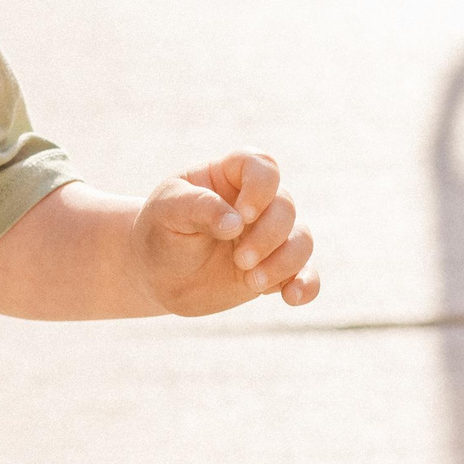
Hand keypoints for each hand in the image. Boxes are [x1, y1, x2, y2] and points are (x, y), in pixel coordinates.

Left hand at [135, 151, 319, 315]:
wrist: (157, 274)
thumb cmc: (160, 231)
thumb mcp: (166, 212)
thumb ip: (197, 207)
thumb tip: (236, 223)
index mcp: (230, 177)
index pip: (262, 166)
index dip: (262, 187)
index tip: (244, 214)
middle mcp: (257, 203)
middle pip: (285, 207)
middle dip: (268, 236)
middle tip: (240, 260)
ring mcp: (269, 237)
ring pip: (302, 240)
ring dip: (285, 262)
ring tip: (251, 281)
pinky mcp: (275, 270)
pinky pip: (306, 274)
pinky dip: (306, 285)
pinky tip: (292, 297)